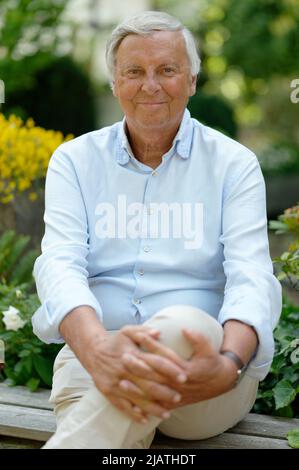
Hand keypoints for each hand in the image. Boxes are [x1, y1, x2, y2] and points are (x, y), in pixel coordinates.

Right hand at [86, 325, 185, 422]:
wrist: (92, 352)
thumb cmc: (115, 342)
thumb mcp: (127, 331)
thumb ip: (143, 331)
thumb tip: (159, 332)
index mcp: (132, 354)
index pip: (155, 362)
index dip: (170, 369)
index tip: (183, 376)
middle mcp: (125, 369)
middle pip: (148, 383)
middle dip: (165, 391)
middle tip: (179, 397)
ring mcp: (116, 382)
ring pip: (137, 398)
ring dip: (152, 407)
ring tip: (167, 413)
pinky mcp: (108, 391)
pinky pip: (121, 405)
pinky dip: (133, 414)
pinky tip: (145, 420)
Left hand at [121, 328, 238, 409]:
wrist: (221, 382)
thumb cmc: (212, 363)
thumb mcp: (209, 348)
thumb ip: (197, 338)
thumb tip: (184, 328)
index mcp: (186, 370)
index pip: (164, 356)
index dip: (151, 345)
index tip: (139, 336)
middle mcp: (179, 384)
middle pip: (155, 375)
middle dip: (138, 366)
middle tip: (123, 357)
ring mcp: (176, 395)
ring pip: (153, 393)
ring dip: (137, 388)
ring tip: (121, 381)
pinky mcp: (174, 403)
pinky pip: (156, 406)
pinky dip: (144, 405)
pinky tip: (132, 403)